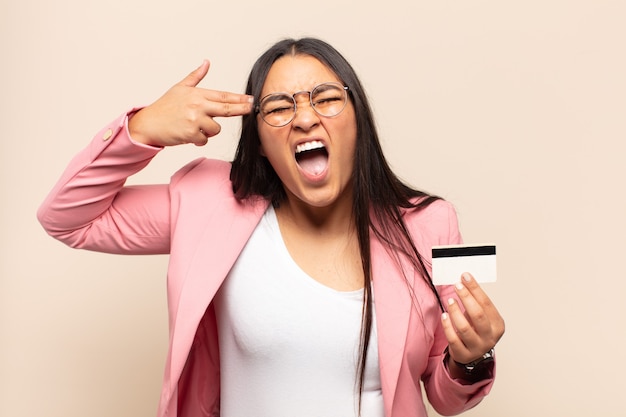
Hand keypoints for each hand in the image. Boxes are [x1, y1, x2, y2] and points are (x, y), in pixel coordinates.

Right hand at [129, 60, 253, 146]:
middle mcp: (197, 106)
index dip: (239, 98)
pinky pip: (205, 140)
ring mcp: (194, 120)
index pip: (223, 96)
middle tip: (250, 108)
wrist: (148, 123)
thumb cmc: (164, 107)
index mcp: (197, 94)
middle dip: (241, 109)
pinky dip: (199, 140)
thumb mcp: (180, 88)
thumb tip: (206, 63)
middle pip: (226, 109)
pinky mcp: (191, 134)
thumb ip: (196, 76)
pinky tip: (188, 135)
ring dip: (208, 131)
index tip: (250, 99)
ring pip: (215, 129)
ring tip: (194, 127)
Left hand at [441, 273, 504, 368]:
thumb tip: (464, 280)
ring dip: (455, 311)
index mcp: (498, 325)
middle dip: (466, 298)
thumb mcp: (481, 317)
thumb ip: (475, 302)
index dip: (475, 289)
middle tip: (457, 285)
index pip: (487, 304)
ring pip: (464, 328)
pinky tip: (444, 315)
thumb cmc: (476, 330)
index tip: (465, 276)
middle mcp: (489, 337)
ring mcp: (477, 347)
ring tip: (450, 300)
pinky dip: (447, 325)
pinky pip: (453, 339)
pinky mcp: (463, 354)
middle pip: (478, 315)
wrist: (472, 354)